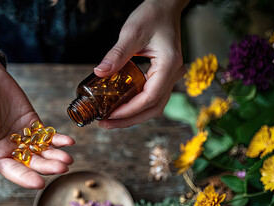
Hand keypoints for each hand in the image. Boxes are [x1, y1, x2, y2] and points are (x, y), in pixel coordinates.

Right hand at [0, 57, 74, 188]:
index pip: (13, 171)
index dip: (26, 178)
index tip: (40, 183)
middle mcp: (11, 149)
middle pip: (32, 163)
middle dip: (47, 166)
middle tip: (63, 167)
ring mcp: (24, 136)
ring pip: (43, 151)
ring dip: (56, 155)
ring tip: (68, 158)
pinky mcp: (33, 123)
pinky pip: (48, 135)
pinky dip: (59, 139)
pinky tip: (69, 142)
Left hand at [93, 0, 188, 127]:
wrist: (166, 6)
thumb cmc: (152, 15)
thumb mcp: (132, 32)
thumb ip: (117, 54)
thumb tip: (100, 73)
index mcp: (168, 65)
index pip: (150, 97)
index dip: (130, 110)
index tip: (110, 115)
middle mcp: (173, 74)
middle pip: (154, 108)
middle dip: (130, 120)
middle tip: (106, 124)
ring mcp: (170, 76)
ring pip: (154, 105)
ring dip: (133, 116)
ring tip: (111, 120)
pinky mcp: (164, 75)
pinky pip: (152, 96)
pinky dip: (136, 105)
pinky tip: (120, 107)